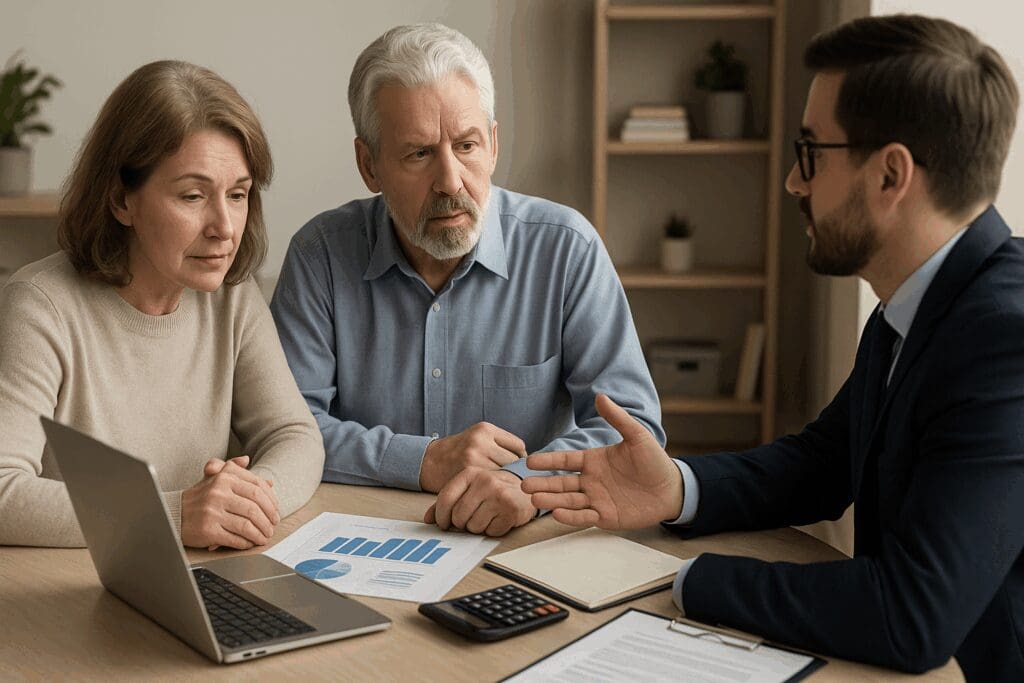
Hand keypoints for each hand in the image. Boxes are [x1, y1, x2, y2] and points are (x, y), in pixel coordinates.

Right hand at [181, 455, 281, 549]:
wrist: (174, 513)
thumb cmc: (201, 497)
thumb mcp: (218, 478)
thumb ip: (243, 476)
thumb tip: (269, 481)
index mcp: (225, 477)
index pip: (258, 488)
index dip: (272, 502)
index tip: (276, 512)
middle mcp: (218, 492)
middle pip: (255, 507)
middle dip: (268, 520)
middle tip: (273, 527)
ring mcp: (212, 511)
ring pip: (247, 524)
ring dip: (260, 534)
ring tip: (264, 537)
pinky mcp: (208, 530)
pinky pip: (235, 538)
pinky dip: (246, 542)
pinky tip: (250, 543)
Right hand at [419, 422, 526, 492]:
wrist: (429, 462)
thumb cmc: (458, 452)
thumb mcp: (477, 438)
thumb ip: (498, 445)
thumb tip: (529, 459)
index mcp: (485, 429)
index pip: (518, 446)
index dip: (520, 459)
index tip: (515, 469)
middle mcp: (480, 440)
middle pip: (514, 460)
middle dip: (514, 472)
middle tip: (511, 481)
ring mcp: (474, 455)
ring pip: (504, 472)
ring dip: (506, 481)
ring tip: (503, 487)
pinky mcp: (468, 471)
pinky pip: (492, 482)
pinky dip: (495, 488)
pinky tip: (492, 491)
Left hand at [424, 468, 534, 536]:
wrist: (526, 487)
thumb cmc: (494, 489)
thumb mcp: (470, 487)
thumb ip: (448, 500)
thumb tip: (428, 519)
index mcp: (471, 472)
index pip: (446, 498)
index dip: (441, 516)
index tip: (443, 523)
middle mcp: (485, 480)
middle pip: (458, 516)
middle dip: (463, 523)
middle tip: (472, 518)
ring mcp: (500, 494)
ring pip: (474, 526)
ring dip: (478, 527)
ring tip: (488, 515)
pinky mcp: (512, 509)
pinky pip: (491, 532)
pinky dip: (493, 530)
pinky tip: (499, 518)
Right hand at [521, 394, 682, 528]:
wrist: (672, 489)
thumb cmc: (655, 461)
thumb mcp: (637, 436)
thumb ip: (618, 418)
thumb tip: (600, 396)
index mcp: (594, 460)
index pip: (566, 460)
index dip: (548, 461)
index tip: (530, 461)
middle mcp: (591, 480)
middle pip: (561, 482)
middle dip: (542, 484)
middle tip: (524, 485)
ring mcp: (597, 499)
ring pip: (568, 500)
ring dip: (551, 500)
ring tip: (534, 500)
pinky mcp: (605, 516)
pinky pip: (584, 517)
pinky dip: (570, 516)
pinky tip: (557, 514)